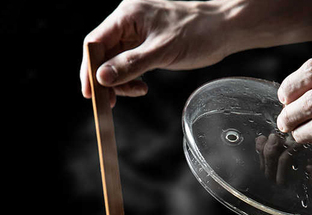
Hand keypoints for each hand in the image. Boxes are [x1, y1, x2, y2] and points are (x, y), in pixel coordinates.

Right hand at [80, 0, 228, 102]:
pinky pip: (129, 65)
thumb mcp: (162, 51)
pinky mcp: (147, 46)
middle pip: (103, 54)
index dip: (89, 69)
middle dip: (106, 79)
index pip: (95, 42)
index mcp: (127, 15)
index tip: (90, 93)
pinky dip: (131, 79)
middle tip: (111, 102)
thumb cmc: (196, 33)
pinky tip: (142, 87)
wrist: (222, 30)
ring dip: (121, 82)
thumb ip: (131, 64)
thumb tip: (102, 78)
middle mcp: (128, 23)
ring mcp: (137, 35)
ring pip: (116, 62)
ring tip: (137, 92)